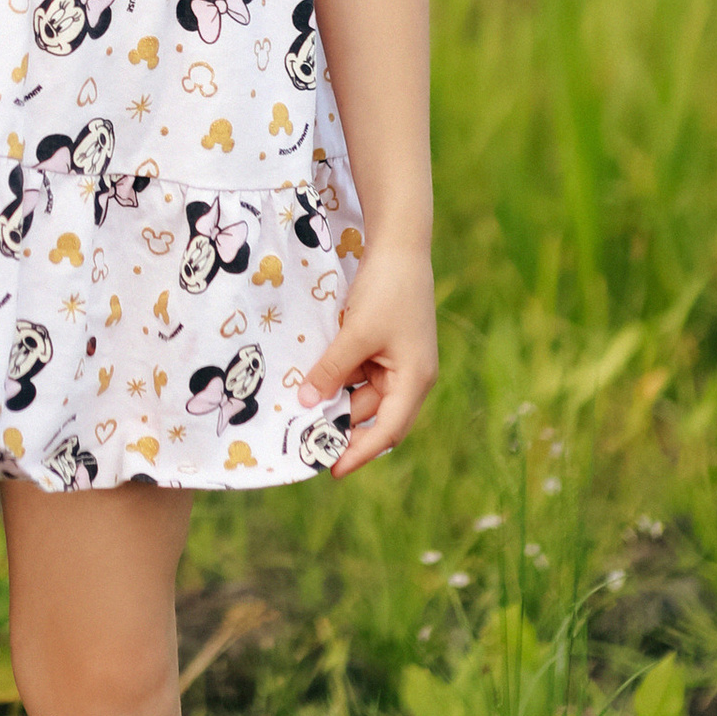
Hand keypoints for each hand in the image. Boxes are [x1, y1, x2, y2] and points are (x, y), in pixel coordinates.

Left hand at [307, 231, 437, 480]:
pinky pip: (359, 373)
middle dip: (343, 429)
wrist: (399, 245)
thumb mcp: (356, 334)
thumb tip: (306, 402)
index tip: (331, 470)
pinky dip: (338, 379)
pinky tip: (311, 382)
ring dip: (336, 402)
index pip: (388, 430)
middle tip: (306, 444)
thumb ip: (332, 370)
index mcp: (415, 380)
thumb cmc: (387, 291)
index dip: (361, 453)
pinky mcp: (384, 347)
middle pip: (374, 415)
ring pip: (362, 394)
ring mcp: (397, 362)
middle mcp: (410, 377)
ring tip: (301, 415)